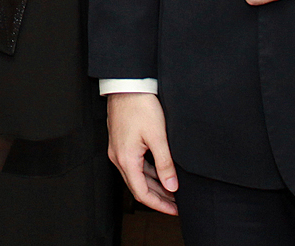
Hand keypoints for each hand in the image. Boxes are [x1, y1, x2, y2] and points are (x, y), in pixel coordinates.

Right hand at [106, 92, 177, 214]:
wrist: (127, 85)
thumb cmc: (140, 106)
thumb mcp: (158, 137)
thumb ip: (165, 164)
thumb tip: (171, 186)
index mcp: (126, 159)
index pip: (142, 193)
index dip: (159, 205)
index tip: (174, 210)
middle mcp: (118, 157)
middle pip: (138, 187)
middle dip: (158, 198)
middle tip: (176, 204)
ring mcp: (118, 150)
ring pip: (136, 177)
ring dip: (153, 186)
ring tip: (171, 190)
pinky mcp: (121, 143)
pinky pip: (134, 165)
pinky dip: (147, 173)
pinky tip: (160, 173)